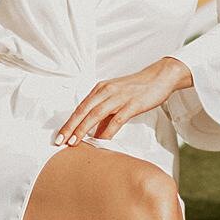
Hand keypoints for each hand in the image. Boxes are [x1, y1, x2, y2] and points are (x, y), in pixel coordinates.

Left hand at [55, 58, 191, 145]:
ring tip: (74, 142)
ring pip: (96, 114)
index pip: (80, 108)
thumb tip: (94, 133)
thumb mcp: (117, 98)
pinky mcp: (133, 104)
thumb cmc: (138, 88)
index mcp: (101, 89)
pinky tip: (102, 140)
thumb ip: (106, 115)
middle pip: (83, 111)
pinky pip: (117, 119)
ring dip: (83, 129)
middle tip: (60, 141)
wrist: (160, 77)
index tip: (60, 136)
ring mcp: (119, 97)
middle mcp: (106, 91)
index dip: (69, 123)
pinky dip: (108, 130)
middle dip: (70, 127)